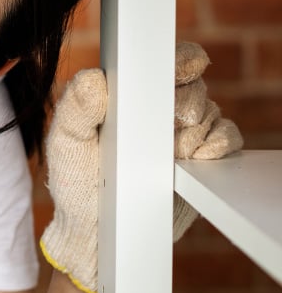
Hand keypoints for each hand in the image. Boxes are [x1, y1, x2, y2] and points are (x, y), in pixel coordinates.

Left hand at [39, 42, 242, 292]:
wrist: (100, 232)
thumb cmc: (76, 184)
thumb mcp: (65, 145)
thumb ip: (75, 109)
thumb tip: (93, 78)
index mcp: (126, 97)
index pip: (162, 65)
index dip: (180, 60)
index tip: (186, 68)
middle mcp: (156, 111)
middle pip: (193, 86)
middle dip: (187, 103)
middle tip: (174, 124)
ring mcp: (182, 134)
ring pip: (212, 113)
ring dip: (197, 131)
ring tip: (172, 154)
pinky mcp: (201, 159)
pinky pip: (227, 140)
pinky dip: (217, 146)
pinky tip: (194, 160)